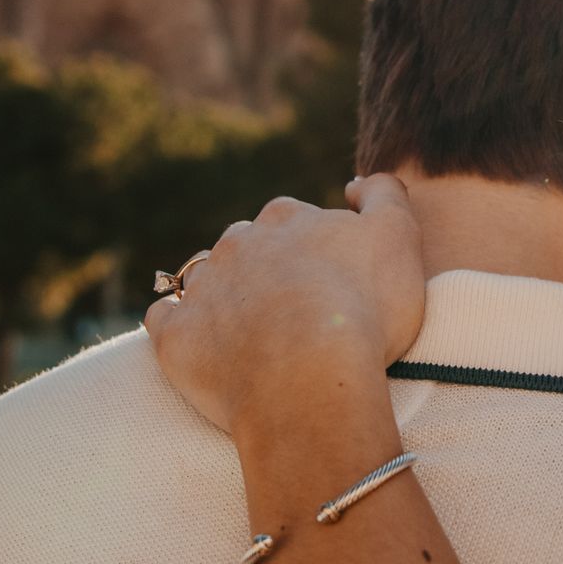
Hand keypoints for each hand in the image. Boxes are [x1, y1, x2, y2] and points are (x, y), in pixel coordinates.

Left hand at [144, 177, 424, 441]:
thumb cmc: (362, 309)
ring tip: (251, 334)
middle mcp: (238, 243)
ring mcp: (203, 289)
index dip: (314, 248)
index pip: (295, 220)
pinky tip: (198, 342)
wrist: (308, 379)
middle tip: (294, 311)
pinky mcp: (176, 336)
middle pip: (248, 247)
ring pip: (207, 280)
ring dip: (223, 296)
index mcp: (287, 218)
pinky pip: (165, 320)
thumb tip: (354, 184)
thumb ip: (383, 194)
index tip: (331, 280)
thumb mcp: (397, 236)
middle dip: (264, 269)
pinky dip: (179, 326)